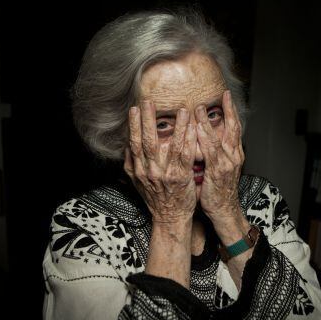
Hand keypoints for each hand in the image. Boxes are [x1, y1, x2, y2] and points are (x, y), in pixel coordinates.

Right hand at [124, 100, 196, 224]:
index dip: (133, 126)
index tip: (134, 109)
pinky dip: (189, 141)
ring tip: (181, 110)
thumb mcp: (137, 183)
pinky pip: (186, 155)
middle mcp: (151, 171)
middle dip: (147, 120)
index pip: (134, 144)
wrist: (170, 218)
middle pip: (148, 141)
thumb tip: (127, 146)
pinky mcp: (182, 177)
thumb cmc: (155, 198)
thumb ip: (131, 164)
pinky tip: (193, 128)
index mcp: (140, 170)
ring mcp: (167, 174)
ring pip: (170, 146)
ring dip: (176, 126)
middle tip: (148, 102)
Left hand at [195, 90, 244, 220]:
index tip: (227, 97)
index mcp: (234, 154)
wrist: (224, 210)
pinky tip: (197, 129)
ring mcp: (227, 163)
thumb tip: (201, 138)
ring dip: (208, 122)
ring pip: (219, 137)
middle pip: (232, 128)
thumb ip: (212, 153)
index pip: (235, 128)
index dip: (232, 111)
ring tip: (199, 108)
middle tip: (223, 95)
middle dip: (228, 110)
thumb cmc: (218, 190)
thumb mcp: (217, 168)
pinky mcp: (218, 172)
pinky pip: (210, 152)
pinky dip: (204, 139)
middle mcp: (234, 156)